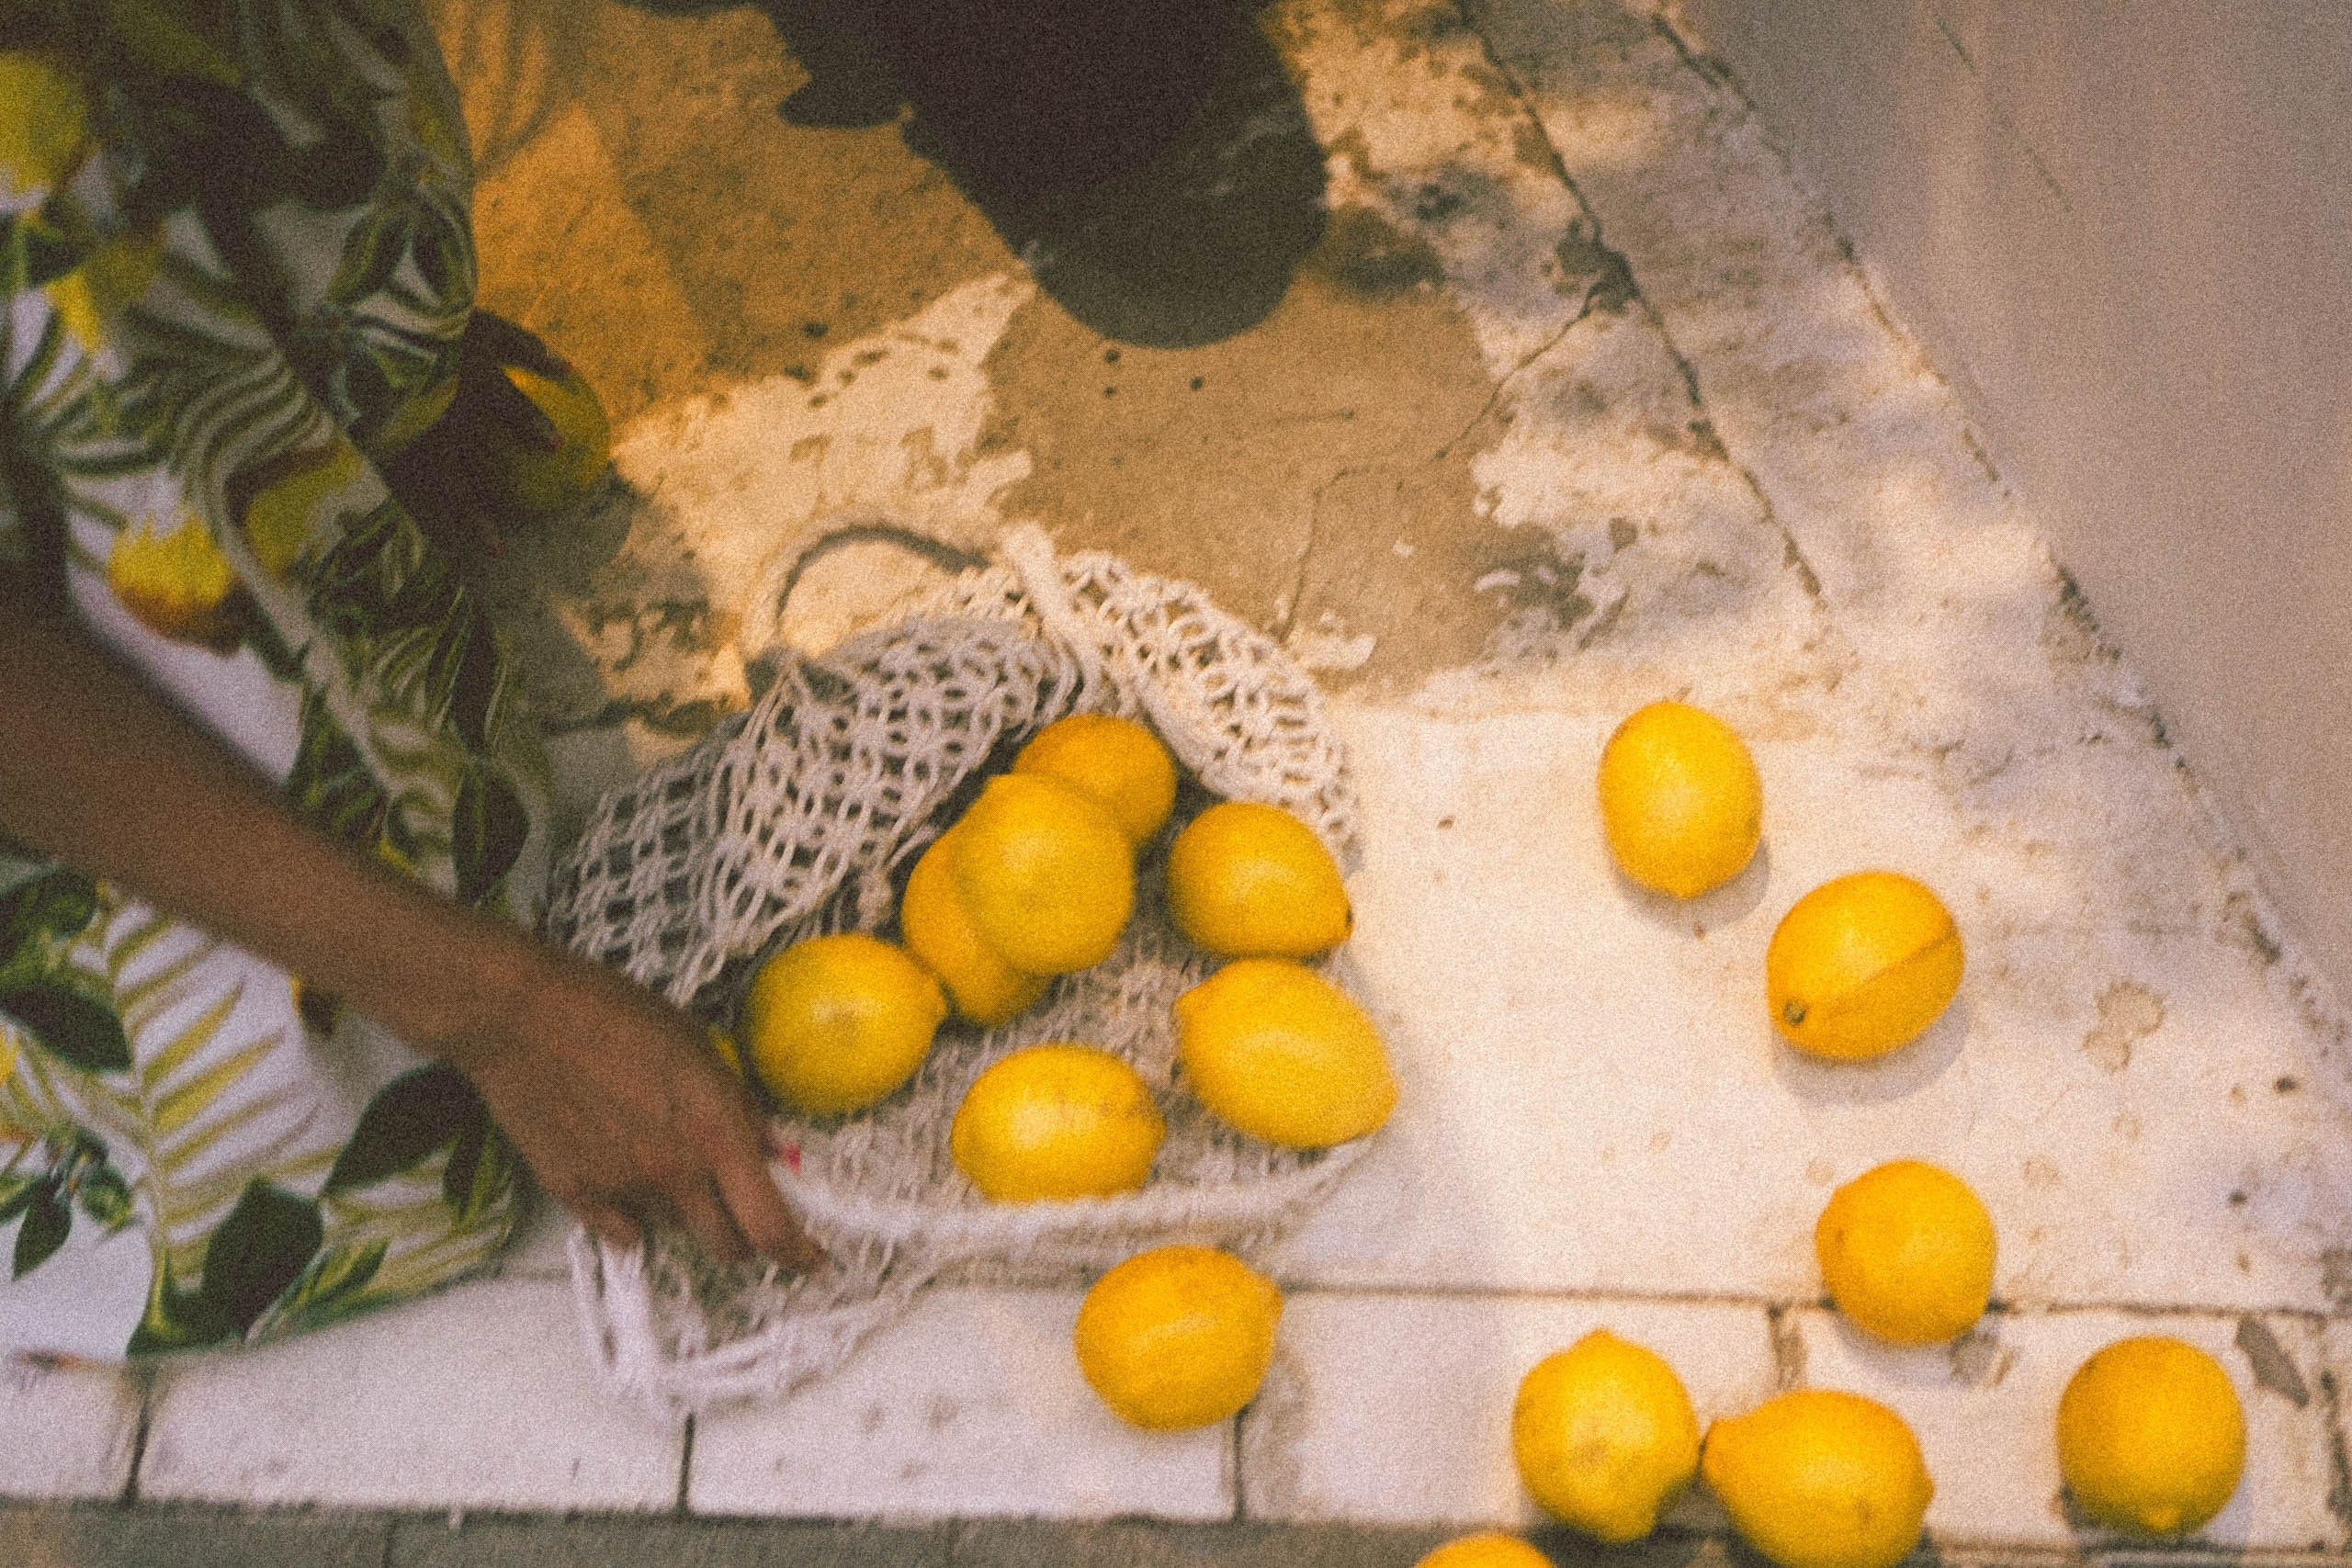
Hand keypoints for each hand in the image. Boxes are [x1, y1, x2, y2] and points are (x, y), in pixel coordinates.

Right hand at [445, 941, 820, 1269]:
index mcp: (715, 1131)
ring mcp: (621, 1189)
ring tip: (661, 1155)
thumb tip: (774, 1149)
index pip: (769, 1223)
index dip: (796, 1252)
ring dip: (684, 1210)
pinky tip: (622, 1170)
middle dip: (743, 1238)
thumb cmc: (614, 1013)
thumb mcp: (698, 1047)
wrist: (521, 1015)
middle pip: (727, 1247)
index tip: (809, 1260)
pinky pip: (620, 1230)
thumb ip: (741, 1106)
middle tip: (739, 1212)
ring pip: (674, 1229)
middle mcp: (673, 1172)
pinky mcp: (575, 1194)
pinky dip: (632, 1214)